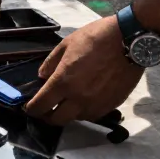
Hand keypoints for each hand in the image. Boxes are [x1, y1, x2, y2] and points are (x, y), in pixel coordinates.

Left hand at [25, 17, 141, 124]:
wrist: (129, 41)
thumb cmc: (96, 38)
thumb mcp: (66, 44)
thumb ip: (51, 63)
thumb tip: (42, 77)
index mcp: (64, 82)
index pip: (41, 106)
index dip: (32, 109)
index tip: (29, 107)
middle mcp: (79, 98)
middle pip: (57, 120)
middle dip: (47, 116)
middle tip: (46, 109)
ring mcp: (97, 104)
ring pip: (76, 118)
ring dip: (68, 113)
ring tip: (67, 102)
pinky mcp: (112, 105)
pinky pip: (93, 115)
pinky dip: (85, 111)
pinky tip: (84, 100)